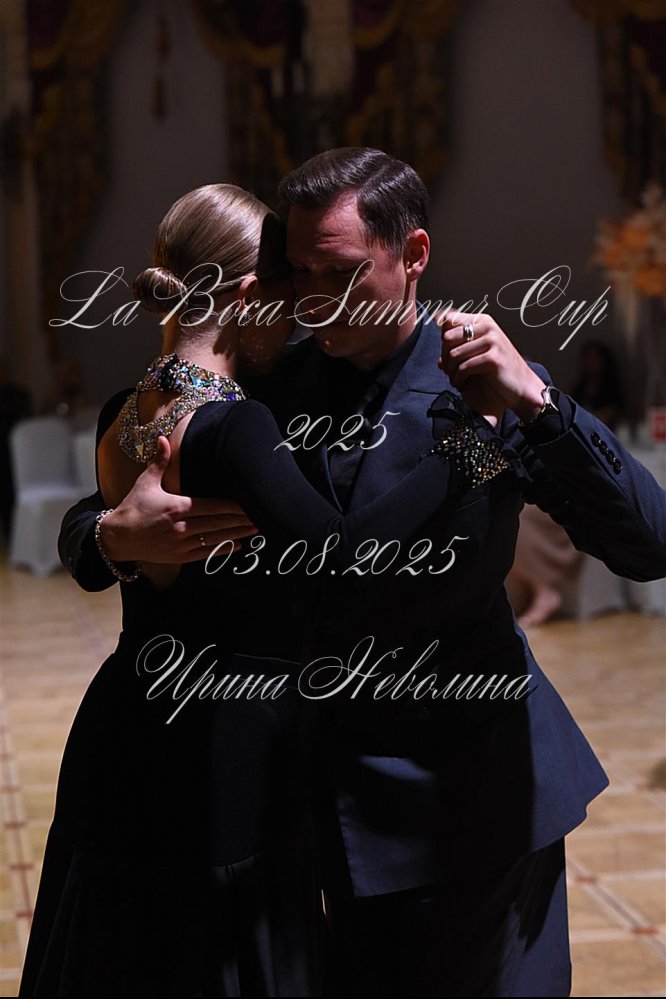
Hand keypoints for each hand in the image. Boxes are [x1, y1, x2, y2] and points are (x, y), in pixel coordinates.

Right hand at [100, 437, 256, 562]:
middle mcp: (182, 526)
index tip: (249, 504)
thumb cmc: (133, 508)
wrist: (117, 538)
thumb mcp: (146, 482)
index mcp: (177, 506)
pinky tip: (238, 545)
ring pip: (215, 538)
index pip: (211, 506)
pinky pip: (205, 553)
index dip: (233, 506)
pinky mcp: (179, 556)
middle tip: (262, 517)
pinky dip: (223, 549)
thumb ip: (160, 461)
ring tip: (255, 530)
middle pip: (218, 523)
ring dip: (237, 534)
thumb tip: (163, 438)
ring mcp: (181, 543)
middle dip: (241, 520)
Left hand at [437, 312, 546, 422]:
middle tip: (449, 371)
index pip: (449, 321)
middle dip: (444, 357)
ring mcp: (492, 341)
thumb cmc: (498, 371)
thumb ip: (459, 351)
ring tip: (455, 380)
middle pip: (447, 337)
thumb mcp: (478, 354)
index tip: (446, 356)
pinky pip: (463, 368)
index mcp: (483, 321)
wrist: (521, 386)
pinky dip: (458, 379)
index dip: (443, 340)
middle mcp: (488, 327)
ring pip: (453, 354)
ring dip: (450, 372)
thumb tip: (439, 361)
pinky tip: (461, 385)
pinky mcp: (493, 358)